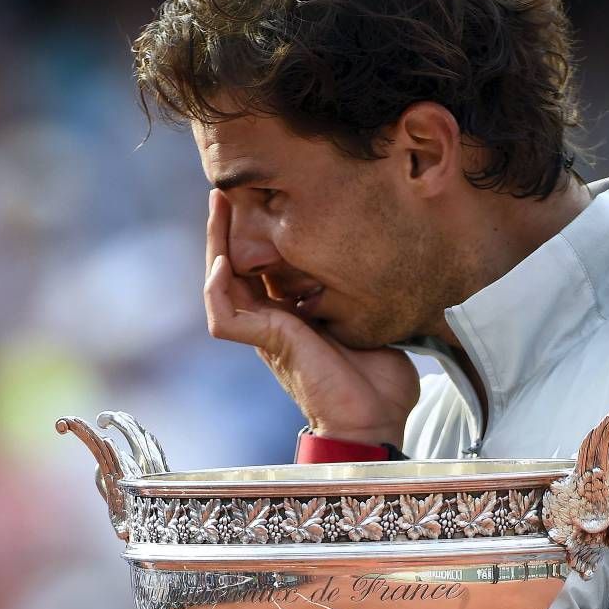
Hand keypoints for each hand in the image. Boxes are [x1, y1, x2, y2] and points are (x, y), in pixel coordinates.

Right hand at [203, 190, 419, 446]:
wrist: (378, 420)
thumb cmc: (381, 382)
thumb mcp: (376, 320)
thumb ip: (369, 293)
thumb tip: (392, 261)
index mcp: (295, 316)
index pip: (263, 266)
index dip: (257, 232)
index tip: (264, 195)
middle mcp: (273, 322)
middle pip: (235, 267)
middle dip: (229, 227)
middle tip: (227, 188)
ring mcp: (267, 335)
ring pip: (221, 284)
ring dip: (215, 245)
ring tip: (218, 207)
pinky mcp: (268, 346)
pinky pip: (223, 316)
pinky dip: (217, 289)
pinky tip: (224, 261)